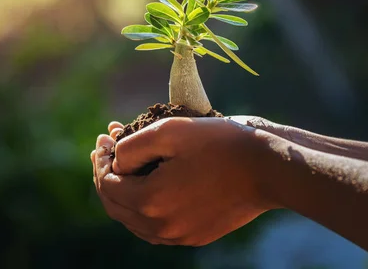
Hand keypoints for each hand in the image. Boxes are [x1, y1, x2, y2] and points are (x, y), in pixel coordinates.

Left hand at [91, 117, 273, 245]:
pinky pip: (155, 227)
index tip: (103, 140)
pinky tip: (145, 187)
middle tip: (104, 152)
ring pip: (133, 220)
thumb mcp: (168, 131)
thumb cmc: (218, 144)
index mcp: (150, 201)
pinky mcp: (193, 236)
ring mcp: (178, 236)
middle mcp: (160, 226)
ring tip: (121, 167)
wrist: (266, 169)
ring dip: (122, 193)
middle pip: (116, 206)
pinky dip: (142, 208)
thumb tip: (114, 160)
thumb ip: (131, 147)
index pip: (107, 184)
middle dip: (105, 176)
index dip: (100, 161)